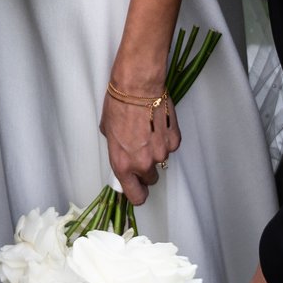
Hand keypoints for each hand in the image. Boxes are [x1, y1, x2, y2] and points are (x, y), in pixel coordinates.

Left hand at [101, 76, 181, 205]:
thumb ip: (118, 149)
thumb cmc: (119, 104)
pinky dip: (165, 138)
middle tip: (141, 150)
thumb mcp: (108, 131)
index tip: (137, 187)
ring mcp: (161, 153)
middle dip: (146, 169)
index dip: (137, 193)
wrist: (138, 86)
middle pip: (150, 179)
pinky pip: (170, 146)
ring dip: (156, 150)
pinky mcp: (174, 140)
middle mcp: (143, 163)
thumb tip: (124, 152)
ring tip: (148, 130)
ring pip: (161, 161)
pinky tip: (157, 123)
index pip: (135, 196)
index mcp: (123, 164)